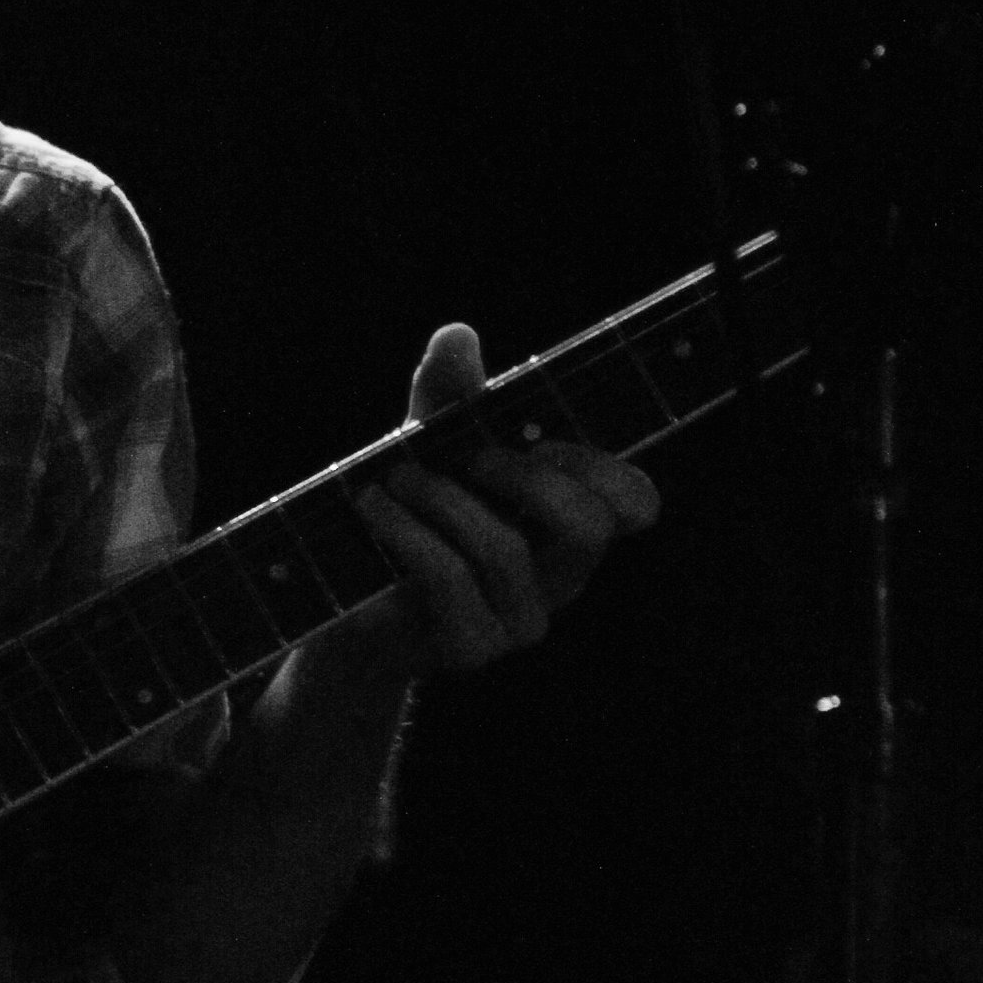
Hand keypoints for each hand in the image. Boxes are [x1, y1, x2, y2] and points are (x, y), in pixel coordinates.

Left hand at [352, 321, 660, 675]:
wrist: (346, 596)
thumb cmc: (410, 513)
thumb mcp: (433, 445)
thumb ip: (452, 396)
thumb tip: (457, 334)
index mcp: (571, 527)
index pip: (636, 504)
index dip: (604, 468)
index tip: (541, 441)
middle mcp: (560, 578)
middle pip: (587, 526)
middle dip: (522, 476)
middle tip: (469, 457)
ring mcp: (519, 622)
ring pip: (505, 551)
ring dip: (441, 499)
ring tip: (395, 478)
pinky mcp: (469, 649)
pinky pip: (450, 580)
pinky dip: (406, 531)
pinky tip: (375, 507)